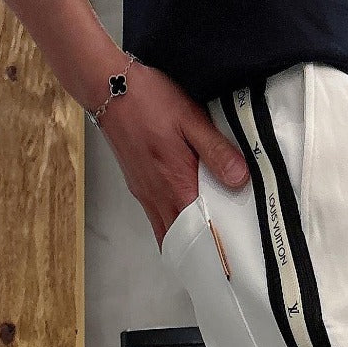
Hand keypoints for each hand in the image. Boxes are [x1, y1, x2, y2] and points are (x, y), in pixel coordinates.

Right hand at [96, 62, 249, 247]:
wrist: (107, 87)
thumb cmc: (148, 100)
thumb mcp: (190, 119)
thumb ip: (216, 151)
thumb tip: (240, 179)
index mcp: (176, 186)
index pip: (200, 232)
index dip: (216, 249)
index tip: (232, 259)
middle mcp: (158, 198)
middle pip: (182, 241)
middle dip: (202, 251)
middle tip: (224, 257)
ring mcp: (145, 195)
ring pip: (167, 233)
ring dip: (186, 241)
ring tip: (208, 242)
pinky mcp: (138, 187)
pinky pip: (157, 219)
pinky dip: (173, 227)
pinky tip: (186, 216)